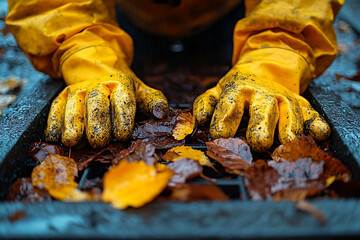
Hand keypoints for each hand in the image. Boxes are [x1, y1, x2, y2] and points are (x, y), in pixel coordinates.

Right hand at [45, 73, 167, 148]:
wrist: (98, 68)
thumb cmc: (123, 89)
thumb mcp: (142, 91)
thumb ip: (153, 101)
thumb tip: (161, 113)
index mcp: (120, 84)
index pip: (122, 100)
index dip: (123, 117)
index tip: (123, 134)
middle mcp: (97, 86)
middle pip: (96, 103)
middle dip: (97, 123)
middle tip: (99, 141)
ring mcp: (77, 91)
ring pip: (73, 105)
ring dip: (72, 123)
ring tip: (73, 141)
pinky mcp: (62, 97)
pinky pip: (55, 108)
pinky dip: (54, 122)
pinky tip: (55, 137)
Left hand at [193, 63, 329, 151]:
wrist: (264, 68)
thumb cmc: (236, 89)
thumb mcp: (217, 91)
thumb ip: (206, 105)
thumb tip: (199, 121)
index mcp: (237, 91)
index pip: (229, 106)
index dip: (223, 121)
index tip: (219, 136)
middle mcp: (262, 95)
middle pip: (262, 110)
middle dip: (260, 126)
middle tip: (257, 143)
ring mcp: (283, 99)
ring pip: (289, 112)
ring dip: (290, 127)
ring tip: (289, 143)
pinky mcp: (300, 104)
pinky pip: (310, 113)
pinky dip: (316, 123)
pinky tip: (321, 133)